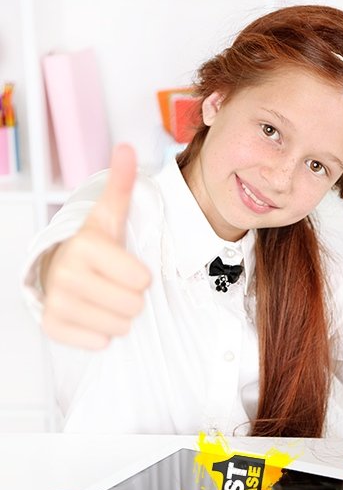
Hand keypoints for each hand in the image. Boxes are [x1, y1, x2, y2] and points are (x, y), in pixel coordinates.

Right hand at [42, 144, 150, 348]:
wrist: (57, 269)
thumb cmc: (93, 247)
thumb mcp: (109, 217)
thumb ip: (121, 185)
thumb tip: (126, 148)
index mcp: (86, 245)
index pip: (142, 281)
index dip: (139, 276)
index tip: (122, 266)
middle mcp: (67, 274)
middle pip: (134, 306)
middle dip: (130, 298)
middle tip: (113, 284)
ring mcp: (57, 302)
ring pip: (120, 327)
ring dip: (118, 316)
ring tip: (103, 298)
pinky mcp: (52, 326)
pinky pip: (99, 342)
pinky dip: (99, 333)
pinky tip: (91, 314)